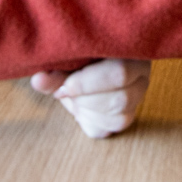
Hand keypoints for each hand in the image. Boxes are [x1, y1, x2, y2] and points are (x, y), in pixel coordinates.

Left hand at [30, 58, 150, 137]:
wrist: (80, 61)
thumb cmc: (77, 52)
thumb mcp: (68, 56)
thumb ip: (55, 68)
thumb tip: (39, 80)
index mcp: (132, 51)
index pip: (120, 73)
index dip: (87, 83)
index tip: (65, 84)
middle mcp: (142, 75)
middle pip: (120, 99)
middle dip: (84, 99)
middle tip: (64, 91)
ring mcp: (136, 98)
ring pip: (118, 117)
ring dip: (86, 109)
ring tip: (72, 96)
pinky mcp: (124, 117)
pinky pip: (107, 129)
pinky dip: (86, 120)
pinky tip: (79, 106)